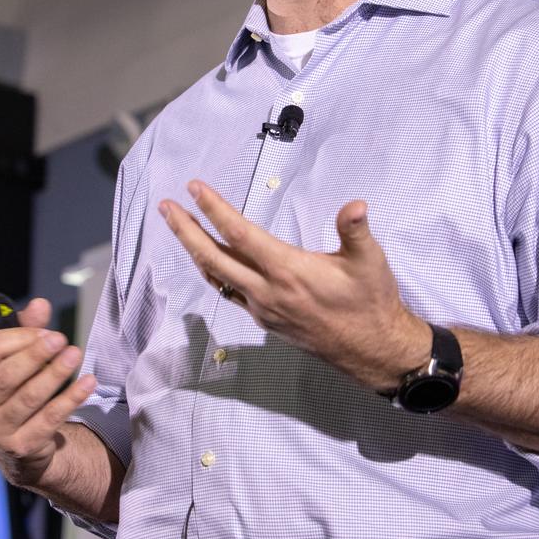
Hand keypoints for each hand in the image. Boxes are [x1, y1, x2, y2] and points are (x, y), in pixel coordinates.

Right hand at [0, 297, 96, 488]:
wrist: (14, 447)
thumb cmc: (12, 393)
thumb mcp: (10, 360)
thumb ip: (24, 330)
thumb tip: (40, 305)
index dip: (21, 336)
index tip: (47, 332)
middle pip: (7, 374)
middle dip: (36, 353)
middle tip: (61, 339)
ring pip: (29, 396)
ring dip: (56, 373)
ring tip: (75, 354)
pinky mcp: (20, 445)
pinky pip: (50, 418)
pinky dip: (71, 398)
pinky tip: (87, 382)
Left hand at [159, 181, 430, 389]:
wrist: (373, 350)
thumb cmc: (372, 302)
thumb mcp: (371, 263)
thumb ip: (356, 231)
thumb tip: (355, 205)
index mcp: (288, 271)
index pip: (241, 235)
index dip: (215, 210)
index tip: (195, 188)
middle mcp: (267, 291)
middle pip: (214, 257)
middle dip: (186, 230)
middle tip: (165, 206)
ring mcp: (263, 308)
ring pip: (217, 277)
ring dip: (194, 251)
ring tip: (179, 227)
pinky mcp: (266, 320)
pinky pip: (229, 293)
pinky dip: (213, 273)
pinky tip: (209, 263)